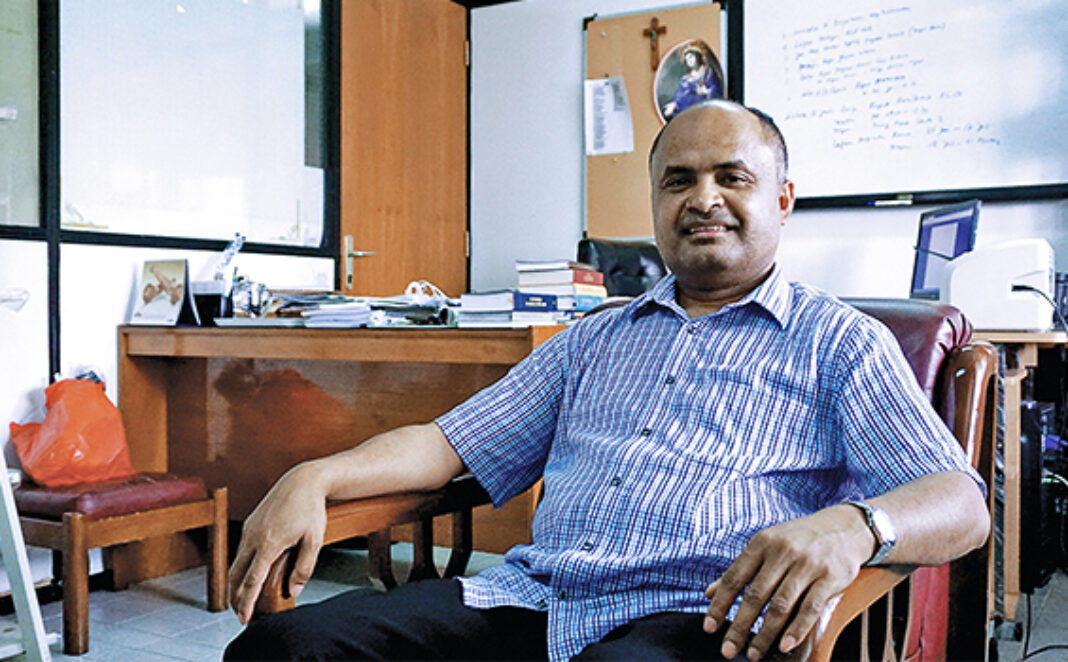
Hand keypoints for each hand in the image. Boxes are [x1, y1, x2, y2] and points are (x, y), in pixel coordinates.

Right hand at [228, 462, 327, 623]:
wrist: (303, 481)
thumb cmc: (310, 508)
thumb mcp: (314, 540)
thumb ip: (304, 568)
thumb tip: (294, 591)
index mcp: (269, 543)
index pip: (252, 580)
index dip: (246, 602)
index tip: (244, 618)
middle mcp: (253, 537)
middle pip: (236, 575)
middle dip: (235, 598)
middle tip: (241, 615)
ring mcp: (249, 529)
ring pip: (236, 563)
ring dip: (236, 583)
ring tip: (243, 599)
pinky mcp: (250, 524)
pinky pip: (241, 550)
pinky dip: (241, 567)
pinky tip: (248, 574)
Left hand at [703, 505, 873, 660]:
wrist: (843, 527)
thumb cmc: (798, 539)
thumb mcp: (766, 545)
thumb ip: (740, 570)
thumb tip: (709, 593)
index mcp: (761, 543)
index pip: (734, 578)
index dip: (720, 605)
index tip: (709, 627)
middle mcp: (782, 552)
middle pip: (756, 596)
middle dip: (739, 626)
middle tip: (729, 650)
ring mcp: (807, 564)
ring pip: (781, 605)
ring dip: (765, 634)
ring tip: (754, 653)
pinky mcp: (830, 577)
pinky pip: (810, 608)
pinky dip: (797, 629)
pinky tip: (785, 645)